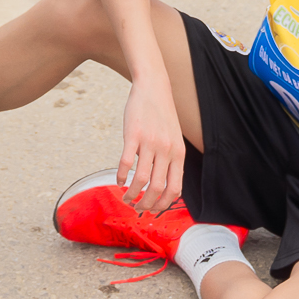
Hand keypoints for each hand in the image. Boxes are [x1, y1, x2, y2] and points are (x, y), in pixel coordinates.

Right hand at [116, 74, 183, 214]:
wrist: (154, 87)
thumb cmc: (162, 116)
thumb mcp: (174, 139)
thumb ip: (171, 160)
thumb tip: (163, 186)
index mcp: (178, 154)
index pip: (175, 188)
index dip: (164, 204)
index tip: (155, 210)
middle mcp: (166, 150)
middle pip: (157, 188)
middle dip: (146, 204)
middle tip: (137, 208)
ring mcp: (150, 142)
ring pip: (141, 179)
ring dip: (131, 194)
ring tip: (126, 198)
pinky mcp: (133, 135)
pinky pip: (126, 162)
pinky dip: (121, 176)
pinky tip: (119, 181)